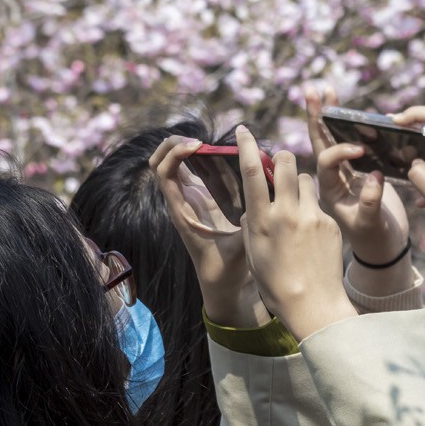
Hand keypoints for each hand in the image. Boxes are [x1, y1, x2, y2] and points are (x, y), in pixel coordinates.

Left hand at [149, 135, 267, 326]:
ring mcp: (192, 198)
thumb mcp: (238, 250)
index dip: (176, 153)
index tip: (200, 146)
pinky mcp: (205, 199)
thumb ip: (248, 229)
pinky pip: (198, 170)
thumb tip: (263, 206)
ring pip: (177, 163)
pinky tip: (228, 155)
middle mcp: (182, 201)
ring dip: (192, 148)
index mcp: (181, 211)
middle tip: (203, 141)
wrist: (223, 284)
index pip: (163, 171)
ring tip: (218, 144)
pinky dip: (207, 158)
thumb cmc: (227, 270)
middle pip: (161, 161)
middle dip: (176, 143)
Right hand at [231, 126, 356, 339]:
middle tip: (278, 163)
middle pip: (285, 162)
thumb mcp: (253, 252)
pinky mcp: (330, 222)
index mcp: (261, 220)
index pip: (250, 172)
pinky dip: (313, 208)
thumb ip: (252, 223)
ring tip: (296, 202)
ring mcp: (311, 216)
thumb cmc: (276, 283)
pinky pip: (320, 203)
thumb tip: (255, 204)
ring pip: (306, 178)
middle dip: (281, 156)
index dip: (246, 146)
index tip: (243, 130)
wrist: (313, 304)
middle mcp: (286, 212)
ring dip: (299, 182)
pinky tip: (311, 231)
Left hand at [305, 85, 410, 264]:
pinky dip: (353, 127)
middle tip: (312, 91)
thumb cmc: (374, 239)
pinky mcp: (362, 171)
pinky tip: (352, 110)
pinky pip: (353, 144)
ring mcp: (347, 173)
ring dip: (332, 116)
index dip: (340, 151)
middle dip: (318, 117)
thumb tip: (375, 177)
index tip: (360, 150)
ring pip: (334, 139)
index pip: (326, 161)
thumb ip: (371, 202)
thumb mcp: (371, 224)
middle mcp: (333, 178)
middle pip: (321, 142)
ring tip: (327, 90)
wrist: (383, 248)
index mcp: (329, 190)